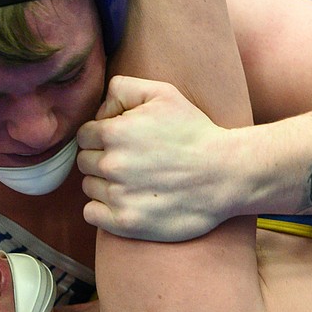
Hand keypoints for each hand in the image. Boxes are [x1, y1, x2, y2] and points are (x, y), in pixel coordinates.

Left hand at [77, 75, 233, 241]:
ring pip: (88, 187)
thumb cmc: (196, 133)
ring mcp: (118, 195)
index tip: (123, 143)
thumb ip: (122, 89)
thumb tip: (99, 110)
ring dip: (104, 184)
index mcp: (115, 132)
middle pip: (84, 161)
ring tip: (135, 181)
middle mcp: (113, 164)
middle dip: (102, 159)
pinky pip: (91, 214)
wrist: (226, 175)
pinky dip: (102, 209)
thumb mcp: (163, 94)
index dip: (101, 137)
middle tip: (132, 162)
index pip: (84, 135)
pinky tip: (126, 201)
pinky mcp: (126, 222)